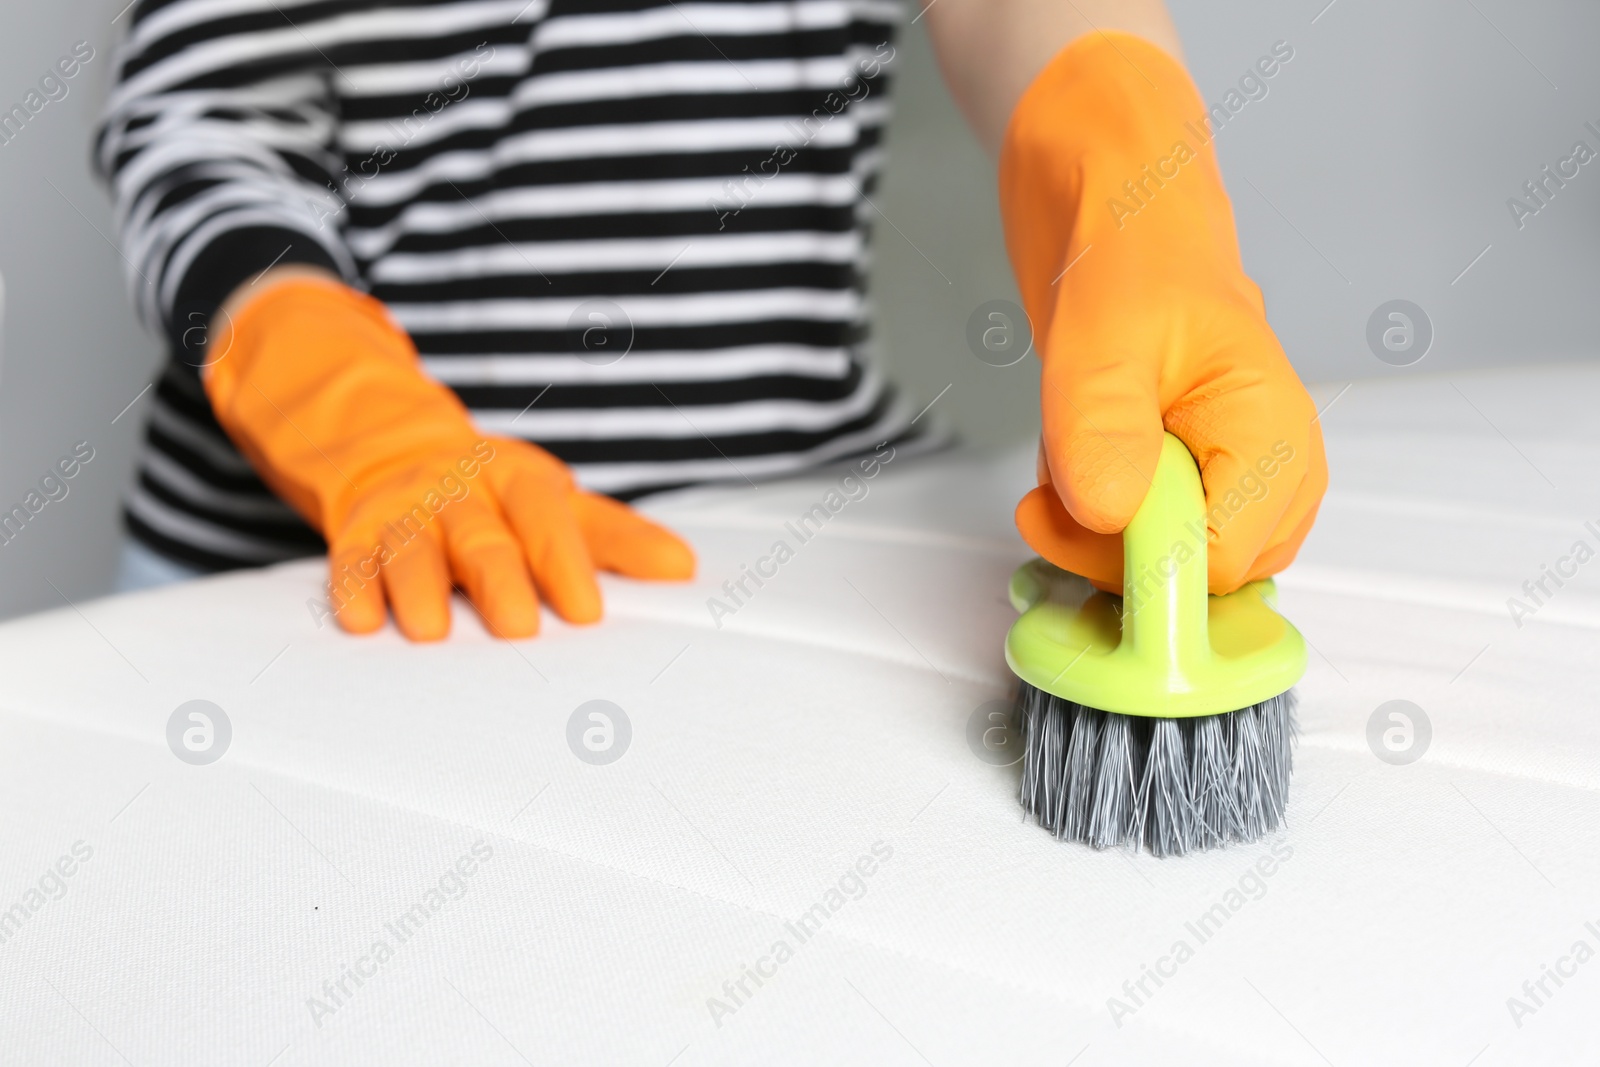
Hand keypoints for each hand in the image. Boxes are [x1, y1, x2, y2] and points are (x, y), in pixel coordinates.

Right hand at [204, 273, 693, 639]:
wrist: (394, 449)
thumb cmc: (496, 495)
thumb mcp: (556, 503)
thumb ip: (616, 539)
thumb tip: (684, 569)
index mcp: (516, 480)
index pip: (546, 517)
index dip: (566, 562)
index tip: (587, 613)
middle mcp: (460, 491)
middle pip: (482, 536)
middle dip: (498, 580)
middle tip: (517, 630)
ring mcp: (405, 509)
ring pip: (411, 545)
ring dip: (419, 585)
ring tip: (432, 632)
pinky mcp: (356, 530)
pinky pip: (350, 557)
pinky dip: (353, 587)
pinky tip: (362, 620)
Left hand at [999, 32, 1325, 593]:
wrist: (1109, 194)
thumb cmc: (1131, 240)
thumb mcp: (1103, 330)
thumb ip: (1104, 426)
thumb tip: (1110, 516)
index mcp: (1274, 432)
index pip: (1219, 563)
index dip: (1137, 558)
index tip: (1066, 512)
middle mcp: (1263, 466)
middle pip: (1192, 577)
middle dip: (1108, 549)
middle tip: (1048, 491)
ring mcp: (1221, 474)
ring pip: (1158, 563)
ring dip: (1091, 531)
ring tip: (1061, 456)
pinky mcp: (1179, 475)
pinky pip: (1133, 534)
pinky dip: (1086, 516)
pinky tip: (1068, 462)